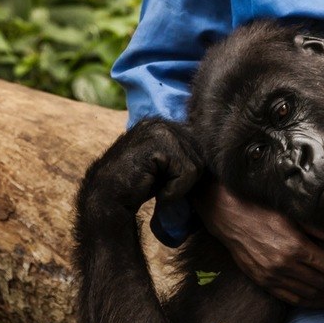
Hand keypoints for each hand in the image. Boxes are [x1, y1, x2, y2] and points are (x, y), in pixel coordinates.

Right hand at [82, 119, 203, 218]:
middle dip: (185, 180)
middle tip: (160, 187)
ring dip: (179, 187)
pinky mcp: (157, 143)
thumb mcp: (166, 167)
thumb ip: (185, 156)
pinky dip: (173, 190)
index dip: (191, 172)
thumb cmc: (137, 187)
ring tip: (156, 188)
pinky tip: (154, 192)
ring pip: (196, 166)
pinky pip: (186, 172)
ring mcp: (158, 129)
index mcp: (165, 124)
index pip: (201, 147)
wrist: (107, 201)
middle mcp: (161, 122)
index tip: (168, 182)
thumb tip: (216, 155)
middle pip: (201, 156)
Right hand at [197, 183, 323, 307]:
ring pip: (310, 294)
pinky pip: (292, 298)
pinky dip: (310, 303)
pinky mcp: (263, 282)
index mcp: (297, 248)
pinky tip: (323, 302)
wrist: (229, 217)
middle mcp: (286, 266)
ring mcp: (273, 277)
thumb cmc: (264, 210)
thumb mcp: (296, 216)